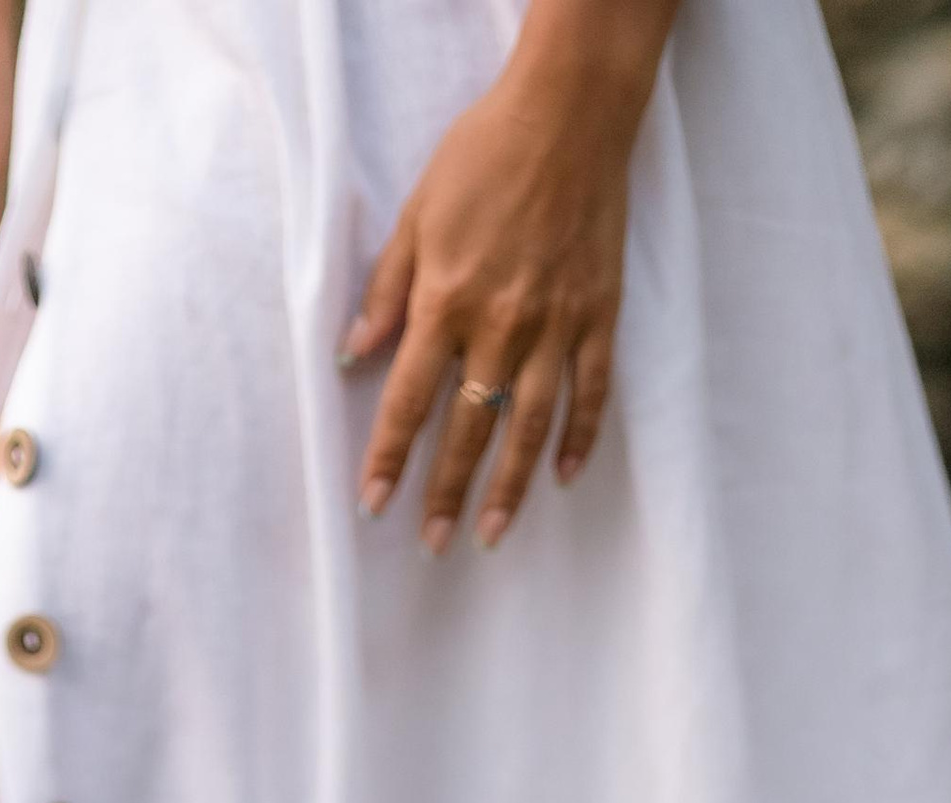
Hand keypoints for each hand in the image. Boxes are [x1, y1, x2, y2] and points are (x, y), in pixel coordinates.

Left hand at [344, 1, 673, 551]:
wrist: (569, 112)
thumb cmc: (484, 154)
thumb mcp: (417, 214)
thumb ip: (387, 291)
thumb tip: (352, 355)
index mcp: (447, 301)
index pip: (409, 400)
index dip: (388, 457)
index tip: (372, 503)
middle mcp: (501, 324)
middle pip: (467, 428)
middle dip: (445, 492)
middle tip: (433, 543)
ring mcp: (556, 324)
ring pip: (529, 426)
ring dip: (509, 487)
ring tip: (490, 533)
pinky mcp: (598, 313)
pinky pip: (592, 391)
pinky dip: (580, 438)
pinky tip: (565, 477)